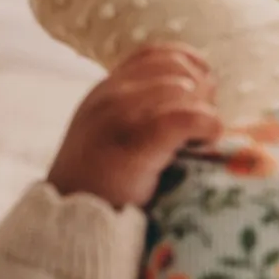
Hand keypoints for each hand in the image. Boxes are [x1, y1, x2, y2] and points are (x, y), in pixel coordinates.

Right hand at [47, 44, 220, 207]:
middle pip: (175, 67)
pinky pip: (187, 116)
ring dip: (204, 110)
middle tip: (202, 124)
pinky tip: (206, 140)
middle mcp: (110, 96)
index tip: (200, 96)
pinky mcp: (137, 142)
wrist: (70, 224)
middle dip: (201, 90)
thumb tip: (188, 97)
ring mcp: (120, 116)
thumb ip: (133, 113)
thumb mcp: (105, 137)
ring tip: (201, 138)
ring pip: (184, 88)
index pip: (155, 55)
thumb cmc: (97, 190)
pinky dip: (207, 125)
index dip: (188, 67)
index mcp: (104, 92)